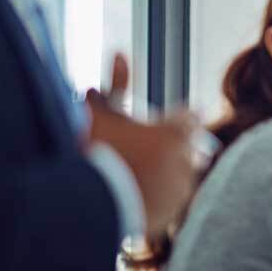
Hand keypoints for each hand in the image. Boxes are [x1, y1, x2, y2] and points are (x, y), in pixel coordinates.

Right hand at [87, 54, 198, 236]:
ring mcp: (178, 193)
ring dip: (169, 172)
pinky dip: (160, 196)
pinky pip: (171, 201)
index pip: (191, 117)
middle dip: (176, 146)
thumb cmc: (90, 152)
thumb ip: (114, 83)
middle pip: (192, 147)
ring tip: (140, 172)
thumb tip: (121, 53)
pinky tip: (138, 194)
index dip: (176, 118)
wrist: (79, 204)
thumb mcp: (98, 113)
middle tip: (150, 148)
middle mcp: (185, 164)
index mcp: (175, 135)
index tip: (164, 122)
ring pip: (183, 175)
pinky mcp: (169, 217)